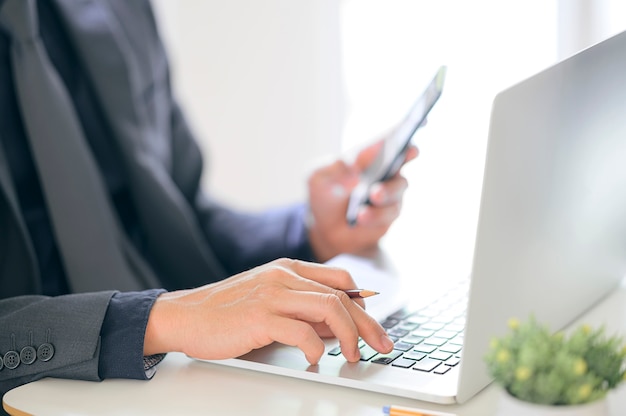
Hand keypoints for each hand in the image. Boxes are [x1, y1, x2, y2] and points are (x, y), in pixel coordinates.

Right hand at [144, 258, 393, 364]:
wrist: (186, 315)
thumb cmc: (227, 311)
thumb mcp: (269, 300)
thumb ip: (302, 308)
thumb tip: (336, 326)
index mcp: (289, 268)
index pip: (340, 279)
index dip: (363, 302)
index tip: (374, 325)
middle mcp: (284, 275)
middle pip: (342, 295)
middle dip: (368, 323)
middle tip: (381, 345)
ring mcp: (273, 293)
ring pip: (330, 308)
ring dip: (350, 335)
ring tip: (352, 355)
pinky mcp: (261, 316)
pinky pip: (302, 332)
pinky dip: (316, 349)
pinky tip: (315, 360)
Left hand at [307, 139, 417, 261]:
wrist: (323, 227)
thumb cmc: (324, 194)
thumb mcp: (318, 179)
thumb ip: (335, 172)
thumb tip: (356, 176)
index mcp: (368, 154)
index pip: (388, 138)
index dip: (405, 128)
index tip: (420, 120)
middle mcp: (385, 170)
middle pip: (403, 159)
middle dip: (405, 156)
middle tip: (408, 151)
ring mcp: (389, 193)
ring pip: (397, 189)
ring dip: (385, 192)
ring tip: (373, 195)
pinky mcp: (388, 216)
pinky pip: (388, 214)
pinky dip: (374, 215)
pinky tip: (361, 216)